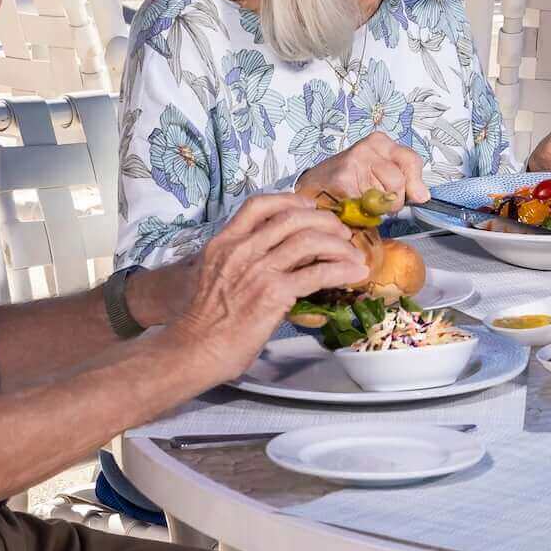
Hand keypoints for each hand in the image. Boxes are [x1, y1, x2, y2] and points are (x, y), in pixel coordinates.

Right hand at [156, 193, 369, 386]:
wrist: (195, 349)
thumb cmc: (204, 322)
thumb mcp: (214, 276)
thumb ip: (240, 261)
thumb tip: (274, 260)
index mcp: (224, 243)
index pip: (259, 206)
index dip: (290, 201)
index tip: (309, 207)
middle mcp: (242, 250)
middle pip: (293, 218)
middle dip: (324, 221)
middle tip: (340, 233)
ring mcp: (259, 270)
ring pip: (309, 240)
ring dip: (339, 245)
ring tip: (353, 254)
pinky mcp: (275, 293)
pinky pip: (318, 273)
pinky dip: (342, 270)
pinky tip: (354, 273)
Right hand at [295, 132, 431, 209]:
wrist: (313, 186)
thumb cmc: (350, 179)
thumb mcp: (380, 169)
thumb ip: (406, 178)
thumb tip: (424, 195)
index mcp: (380, 142)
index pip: (411, 161)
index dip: (414, 183)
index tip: (412, 194)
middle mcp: (366, 148)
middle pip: (399, 181)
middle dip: (395, 199)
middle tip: (380, 200)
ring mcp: (352, 163)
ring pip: (384, 196)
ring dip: (378, 208)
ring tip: (365, 202)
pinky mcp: (341, 182)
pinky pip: (367, 207)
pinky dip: (364, 215)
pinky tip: (354, 206)